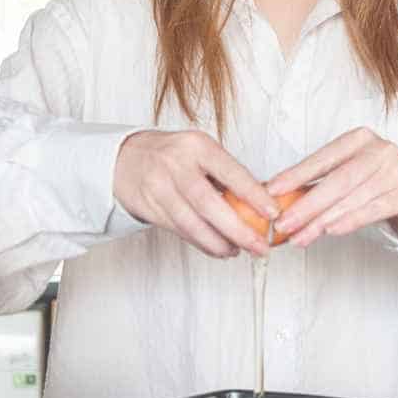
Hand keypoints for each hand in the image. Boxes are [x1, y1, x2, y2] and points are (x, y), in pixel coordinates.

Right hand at [112, 130, 277, 257]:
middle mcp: (176, 165)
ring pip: (192, 224)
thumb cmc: (171, 154)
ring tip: (237, 251)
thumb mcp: (200, 150)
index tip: (272, 213)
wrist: (125, 158)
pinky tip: (217, 247)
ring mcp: (158, 187)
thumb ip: (226, 173)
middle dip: (238, 230)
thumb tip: (261, 201)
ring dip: (219, 243)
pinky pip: (180, 231)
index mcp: (196, 146)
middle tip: (259, 246)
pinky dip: (202, 243)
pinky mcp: (148, 207)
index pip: (230, 172)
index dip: (253, 195)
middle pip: (210, 204)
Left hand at [265, 127, 397, 247]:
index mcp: (359, 138)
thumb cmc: (377, 179)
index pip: (322, 158)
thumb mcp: (351, 170)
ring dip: (322, 221)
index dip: (296, 175)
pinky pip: (372, 210)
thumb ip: (320, 182)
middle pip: (336, 180)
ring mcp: (395, 171)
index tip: (272, 190)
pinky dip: (348, 221)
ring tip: (301, 235)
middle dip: (306, 205)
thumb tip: (280, 199)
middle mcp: (379, 150)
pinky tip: (330, 231)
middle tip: (283, 223)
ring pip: (351, 198)